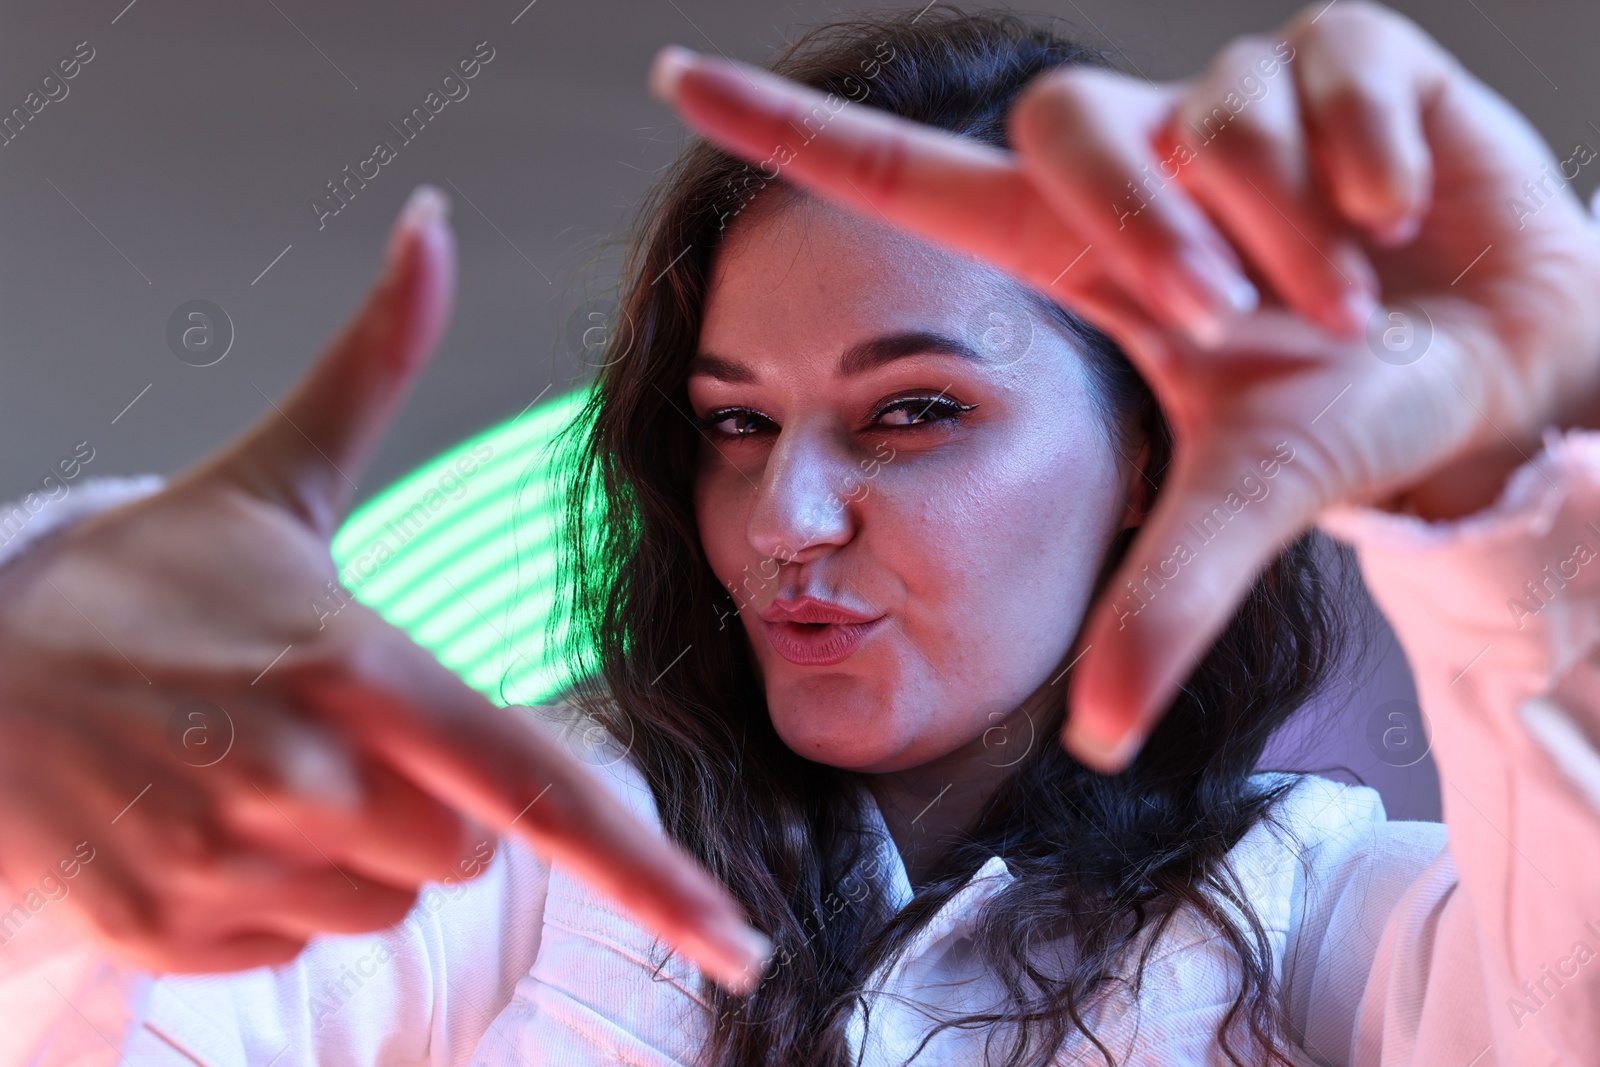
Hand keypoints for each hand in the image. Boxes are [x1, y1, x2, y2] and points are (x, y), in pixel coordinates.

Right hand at [0, 187, 767, 990]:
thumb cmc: (149, 581)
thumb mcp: (271, 474)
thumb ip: (376, 360)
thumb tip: (430, 224)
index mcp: (356, 663)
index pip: (538, 787)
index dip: (652, 873)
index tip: (737, 944)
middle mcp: (301, 772)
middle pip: (469, 852)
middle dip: (430, 804)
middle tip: (332, 729)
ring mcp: (224, 861)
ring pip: (384, 904)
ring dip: (349, 853)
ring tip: (259, 769)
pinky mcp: (163, 927)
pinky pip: (290, 945)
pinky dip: (269, 898)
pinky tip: (206, 820)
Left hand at [645, 2, 1599, 770]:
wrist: (1500, 370)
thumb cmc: (1352, 417)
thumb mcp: (1247, 501)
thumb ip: (1161, 603)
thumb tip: (1093, 736)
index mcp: (1074, 256)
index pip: (900, 171)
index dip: (787, 130)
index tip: (674, 79)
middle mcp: (1134, 163)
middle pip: (1063, 124)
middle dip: (1155, 231)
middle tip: (1244, 321)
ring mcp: (1226, 100)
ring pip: (1214, 110)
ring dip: (1290, 222)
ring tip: (1349, 292)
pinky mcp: (1338, 51)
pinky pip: (1327, 61)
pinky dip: (1373, 149)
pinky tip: (1401, 211)